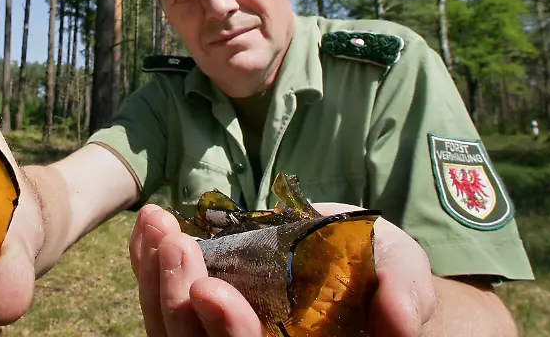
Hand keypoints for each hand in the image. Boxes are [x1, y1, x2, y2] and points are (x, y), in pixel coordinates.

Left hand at [129, 202, 437, 336]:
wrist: (355, 258)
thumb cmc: (382, 272)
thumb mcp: (402, 276)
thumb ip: (402, 297)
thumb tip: (395, 315)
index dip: (230, 333)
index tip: (211, 288)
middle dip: (177, 299)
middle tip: (173, 242)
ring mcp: (222, 335)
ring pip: (171, 330)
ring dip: (155, 278)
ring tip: (156, 224)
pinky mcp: (200, 315)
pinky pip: (162, 303)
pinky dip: (148, 267)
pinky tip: (146, 230)